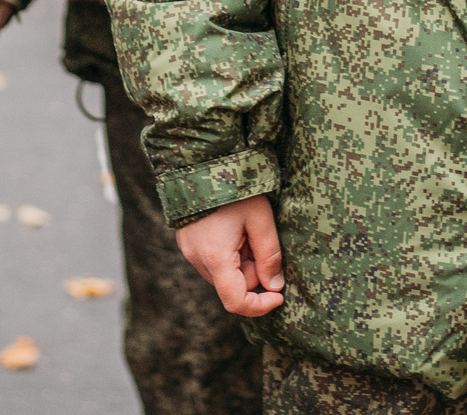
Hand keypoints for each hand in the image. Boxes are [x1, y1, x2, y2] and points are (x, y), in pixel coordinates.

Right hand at [173, 195, 284, 317]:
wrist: (200, 161)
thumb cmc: (234, 188)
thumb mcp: (260, 218)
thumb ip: (270, 255)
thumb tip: (275, 285)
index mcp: (216, 257)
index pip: (236, 302)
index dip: (260, 306)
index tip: (279, 295)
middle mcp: (197, 259)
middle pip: (232, 285)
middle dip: (253, 272)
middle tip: (261, 240)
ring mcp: (189, 251)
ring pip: (224, 273)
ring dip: (241, 262)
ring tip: (246, 229)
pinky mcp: (187, 242)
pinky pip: (213, 260)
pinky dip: (228, 253)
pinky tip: (233, 227)